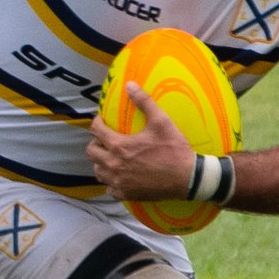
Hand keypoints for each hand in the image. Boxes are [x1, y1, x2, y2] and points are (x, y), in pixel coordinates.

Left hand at [86, 81, 195, 200]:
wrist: (187, 178)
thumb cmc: (174, 149)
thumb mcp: (161, 122)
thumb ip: (144, 102)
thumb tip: (130, 84)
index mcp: (119, 145)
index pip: (96, 131)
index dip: (97, 122)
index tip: (102, 121)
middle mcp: (114, 165)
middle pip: (91, 152)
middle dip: (96, 143)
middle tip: (106, 139)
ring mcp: (118, 181)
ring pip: (98, 170)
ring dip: (101, 162)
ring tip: (111, 157)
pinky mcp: (125, 194)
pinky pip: (109, 188)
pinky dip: (111, 182)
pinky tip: (120, 176)